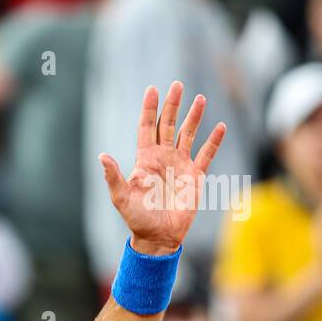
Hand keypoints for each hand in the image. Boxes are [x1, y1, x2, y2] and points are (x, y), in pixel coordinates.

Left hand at [99, 82, 226, 255]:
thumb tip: (102, 156)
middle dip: (172, 105)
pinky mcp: (195, 176)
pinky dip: (213, 141)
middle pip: (168, 125)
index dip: (149, 109)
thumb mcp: (121, 197)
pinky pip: (206, 155)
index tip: (152, 89)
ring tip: (199, 99)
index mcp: (145, 159)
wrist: (159, 236)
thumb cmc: (137, 218)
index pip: (146, 128)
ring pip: (188, 134)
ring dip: (194, 117)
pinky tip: (219, 127)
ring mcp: (180, 165)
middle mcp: (163, 158)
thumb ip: (113, 176)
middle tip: (177, 85)